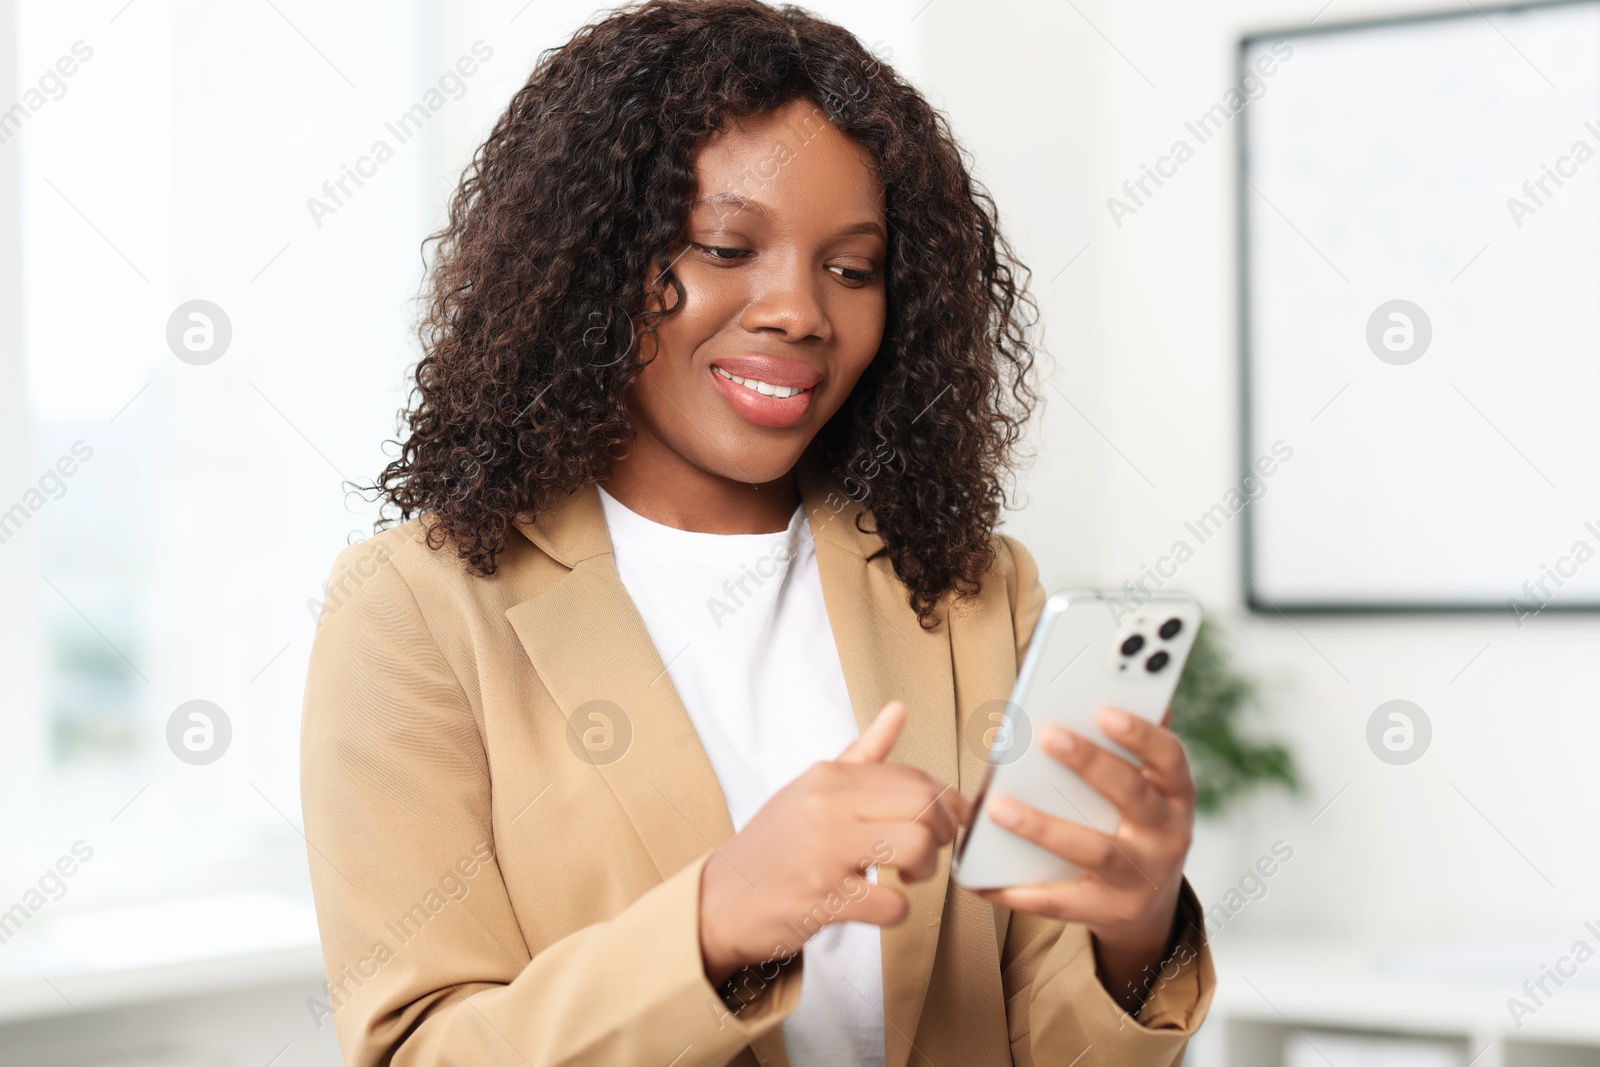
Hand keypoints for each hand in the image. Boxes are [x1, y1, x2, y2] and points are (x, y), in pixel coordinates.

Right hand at [698, 700, 971, 989]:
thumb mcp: (812, 788)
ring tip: (908, 877)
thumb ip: (863, 753)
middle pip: (922, 807)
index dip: (946, 803)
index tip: (948, 823)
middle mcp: (826, 807)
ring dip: (926, 870)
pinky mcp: (822, 899)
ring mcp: (822, 854)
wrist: (720, 900)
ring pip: (915, 848)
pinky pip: (891, 904)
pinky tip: (879, 904)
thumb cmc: (775, 845)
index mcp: (829, 778)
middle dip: (942, 834)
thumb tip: (898, 710)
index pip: (914, 777)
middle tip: (929, 851)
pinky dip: (896, 911)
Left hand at [967, 706, 1194, 1014]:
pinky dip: (1019, 891)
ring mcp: (1141, 877)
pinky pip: (1060, 901)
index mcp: (1175, 794)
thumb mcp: (1148, 787)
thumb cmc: (1134, 824)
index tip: (1104, 708)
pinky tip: (982, 878)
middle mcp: (1167, 835)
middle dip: (1090, 763)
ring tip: (998, 807)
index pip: (1169, 758)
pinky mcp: (1111, 912)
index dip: (1141, 734)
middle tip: (1046, 734)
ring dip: (1043, 826)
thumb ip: (1131, 744)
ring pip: (1093, 849)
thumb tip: (1115, 682)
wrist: (1148, 906)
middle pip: (1131, 796)